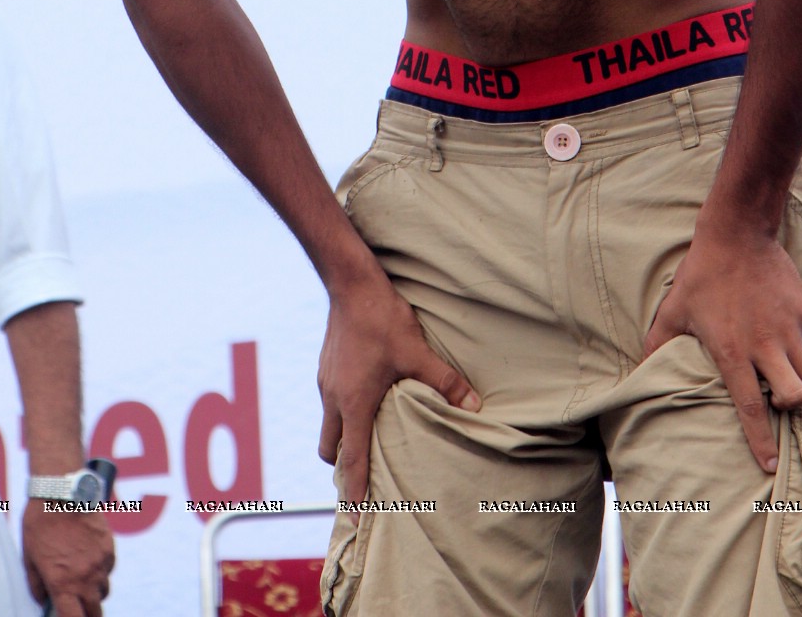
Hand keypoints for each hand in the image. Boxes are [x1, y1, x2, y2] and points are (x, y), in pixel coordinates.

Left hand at [23, 501, 114, 616]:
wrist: (62, 492)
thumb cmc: (40, 524)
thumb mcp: (29, 558)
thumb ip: (37, 585)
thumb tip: (43, 600)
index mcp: (63, 584)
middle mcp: (85, 577)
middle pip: (95, 612)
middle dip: (88, 615)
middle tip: (80, 610)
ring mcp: (100, 562)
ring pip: (103, 591)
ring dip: (94, 593)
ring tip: (83, 583)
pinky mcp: (109, 546)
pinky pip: (109, 568)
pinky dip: (101, 570)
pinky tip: (90, 559)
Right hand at [318, 268, 479, 504]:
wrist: (349, 282)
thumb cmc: (381, 319)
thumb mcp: (417, 351)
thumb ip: (444, 382)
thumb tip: (474, 406)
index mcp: (354, 403)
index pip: (351, 460)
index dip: (354, 492)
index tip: (354, 519)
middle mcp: (334, 398)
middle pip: (331, 449)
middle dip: (344, 467)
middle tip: (363, 478)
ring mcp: (326, 381)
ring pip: (329, 424)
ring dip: (343, 437)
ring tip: (367, 439)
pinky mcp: (326, 366)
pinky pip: (330, 401)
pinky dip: (343, 411)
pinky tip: (364, 398)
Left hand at [642, 219, 801, 472]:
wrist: (736, 234)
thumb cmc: (701, 274)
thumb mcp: (674, 309)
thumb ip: (657, 344)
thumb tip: (639, 371)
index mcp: (731, 351)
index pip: (749, 407)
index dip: (761, 441)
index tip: (769, 468)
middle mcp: (764, 345)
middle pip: (795, 397)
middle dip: (793, 409)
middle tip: (781, 400)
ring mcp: (788, 328)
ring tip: (799, 384)